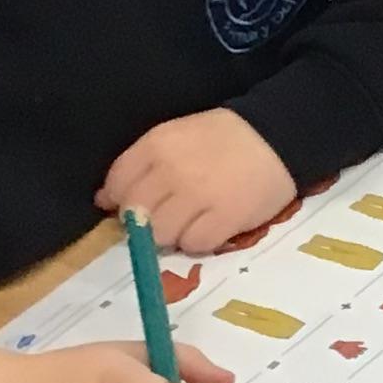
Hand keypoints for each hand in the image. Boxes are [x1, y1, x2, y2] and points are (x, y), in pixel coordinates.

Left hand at [97, 110, 294, 254]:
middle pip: (137, 215)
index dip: (122, 201)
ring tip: (193, 221)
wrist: (278, 137)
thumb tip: (105, 200)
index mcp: (156, 146)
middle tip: (170, 215)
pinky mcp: (227, 218)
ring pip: (162, 235)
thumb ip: (139, 165)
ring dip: (174, 234)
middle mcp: (172, 171)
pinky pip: (195, 244)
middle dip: (147, 221)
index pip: (118, 185)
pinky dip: (199, 242)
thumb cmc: (222, 139)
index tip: (139, 204)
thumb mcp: (174, 137)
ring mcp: (200, 196)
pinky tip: (212, 227)